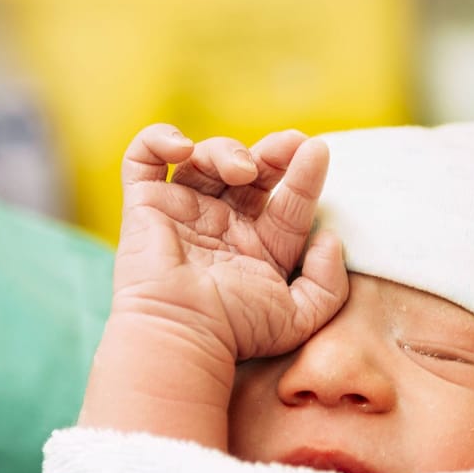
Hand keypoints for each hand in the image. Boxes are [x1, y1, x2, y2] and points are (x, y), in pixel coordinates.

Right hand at [112, 125, 349, 363]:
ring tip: (241, 170)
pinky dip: (159, 140)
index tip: (317, 152)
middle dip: (272, 152)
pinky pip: (143, 158)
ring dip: (226, 150)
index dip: (305, 175)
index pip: (288, 202)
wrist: (182, 332)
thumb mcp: (299, 317)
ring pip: (204, 159)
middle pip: (250, 170)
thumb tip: (330, 239)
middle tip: (287, 144)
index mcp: (258, 246)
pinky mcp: (145, 204)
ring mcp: (183, 211)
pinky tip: (183, 148)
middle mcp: (222, 224)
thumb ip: (328, 283)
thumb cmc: (236, 330)